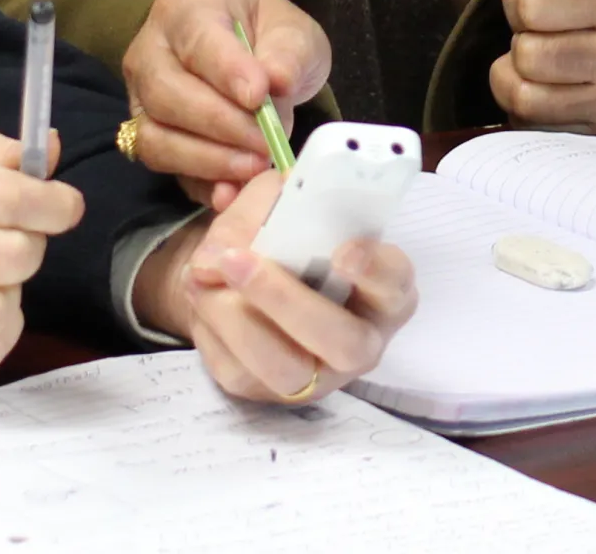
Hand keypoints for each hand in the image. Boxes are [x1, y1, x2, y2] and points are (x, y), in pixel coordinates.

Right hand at [122, 0, 326, 200]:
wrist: (251, 55)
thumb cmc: (266, 35)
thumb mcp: (292, 30)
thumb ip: (288, 52)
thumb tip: (277, 81)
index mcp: (186, 9)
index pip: (198, 40)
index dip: (226, 72)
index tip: (259, 96)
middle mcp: (151, 51)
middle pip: (166, 93)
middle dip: (219, 124)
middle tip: (265, 142)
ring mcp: (141, 98)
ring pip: (155, 135)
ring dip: (207, 159)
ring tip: (253, 166)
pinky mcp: (148, 138)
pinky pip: (163, 168)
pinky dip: (198, 184)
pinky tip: (231, 192)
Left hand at [133, 167, 418, 404]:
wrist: (247, 278)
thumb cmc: (285, 237)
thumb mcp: (279, 203)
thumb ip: (256, 210)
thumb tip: (214, 256)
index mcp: (384, 288)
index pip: (395, 284)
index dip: (374, 271)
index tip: (342, 251)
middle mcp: (363, 340)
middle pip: (344, 341)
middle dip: (285, 300)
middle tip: (238, 261)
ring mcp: (320, 375)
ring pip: (288, 370)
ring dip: (237, 320)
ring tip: (202, 276)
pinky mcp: (273, 393)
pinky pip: (242, 374)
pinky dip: (212, 332)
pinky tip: (200, 294)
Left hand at [489, 0, 595, 133]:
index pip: (531, 4)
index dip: (525, 0)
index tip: (545, 1)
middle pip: (527, 54)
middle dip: (524, 41)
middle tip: (546, 35)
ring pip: (525, 96)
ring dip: (518, 77)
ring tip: (542, 63)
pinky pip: (532, 126)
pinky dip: (525, 108)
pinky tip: (547, 90)